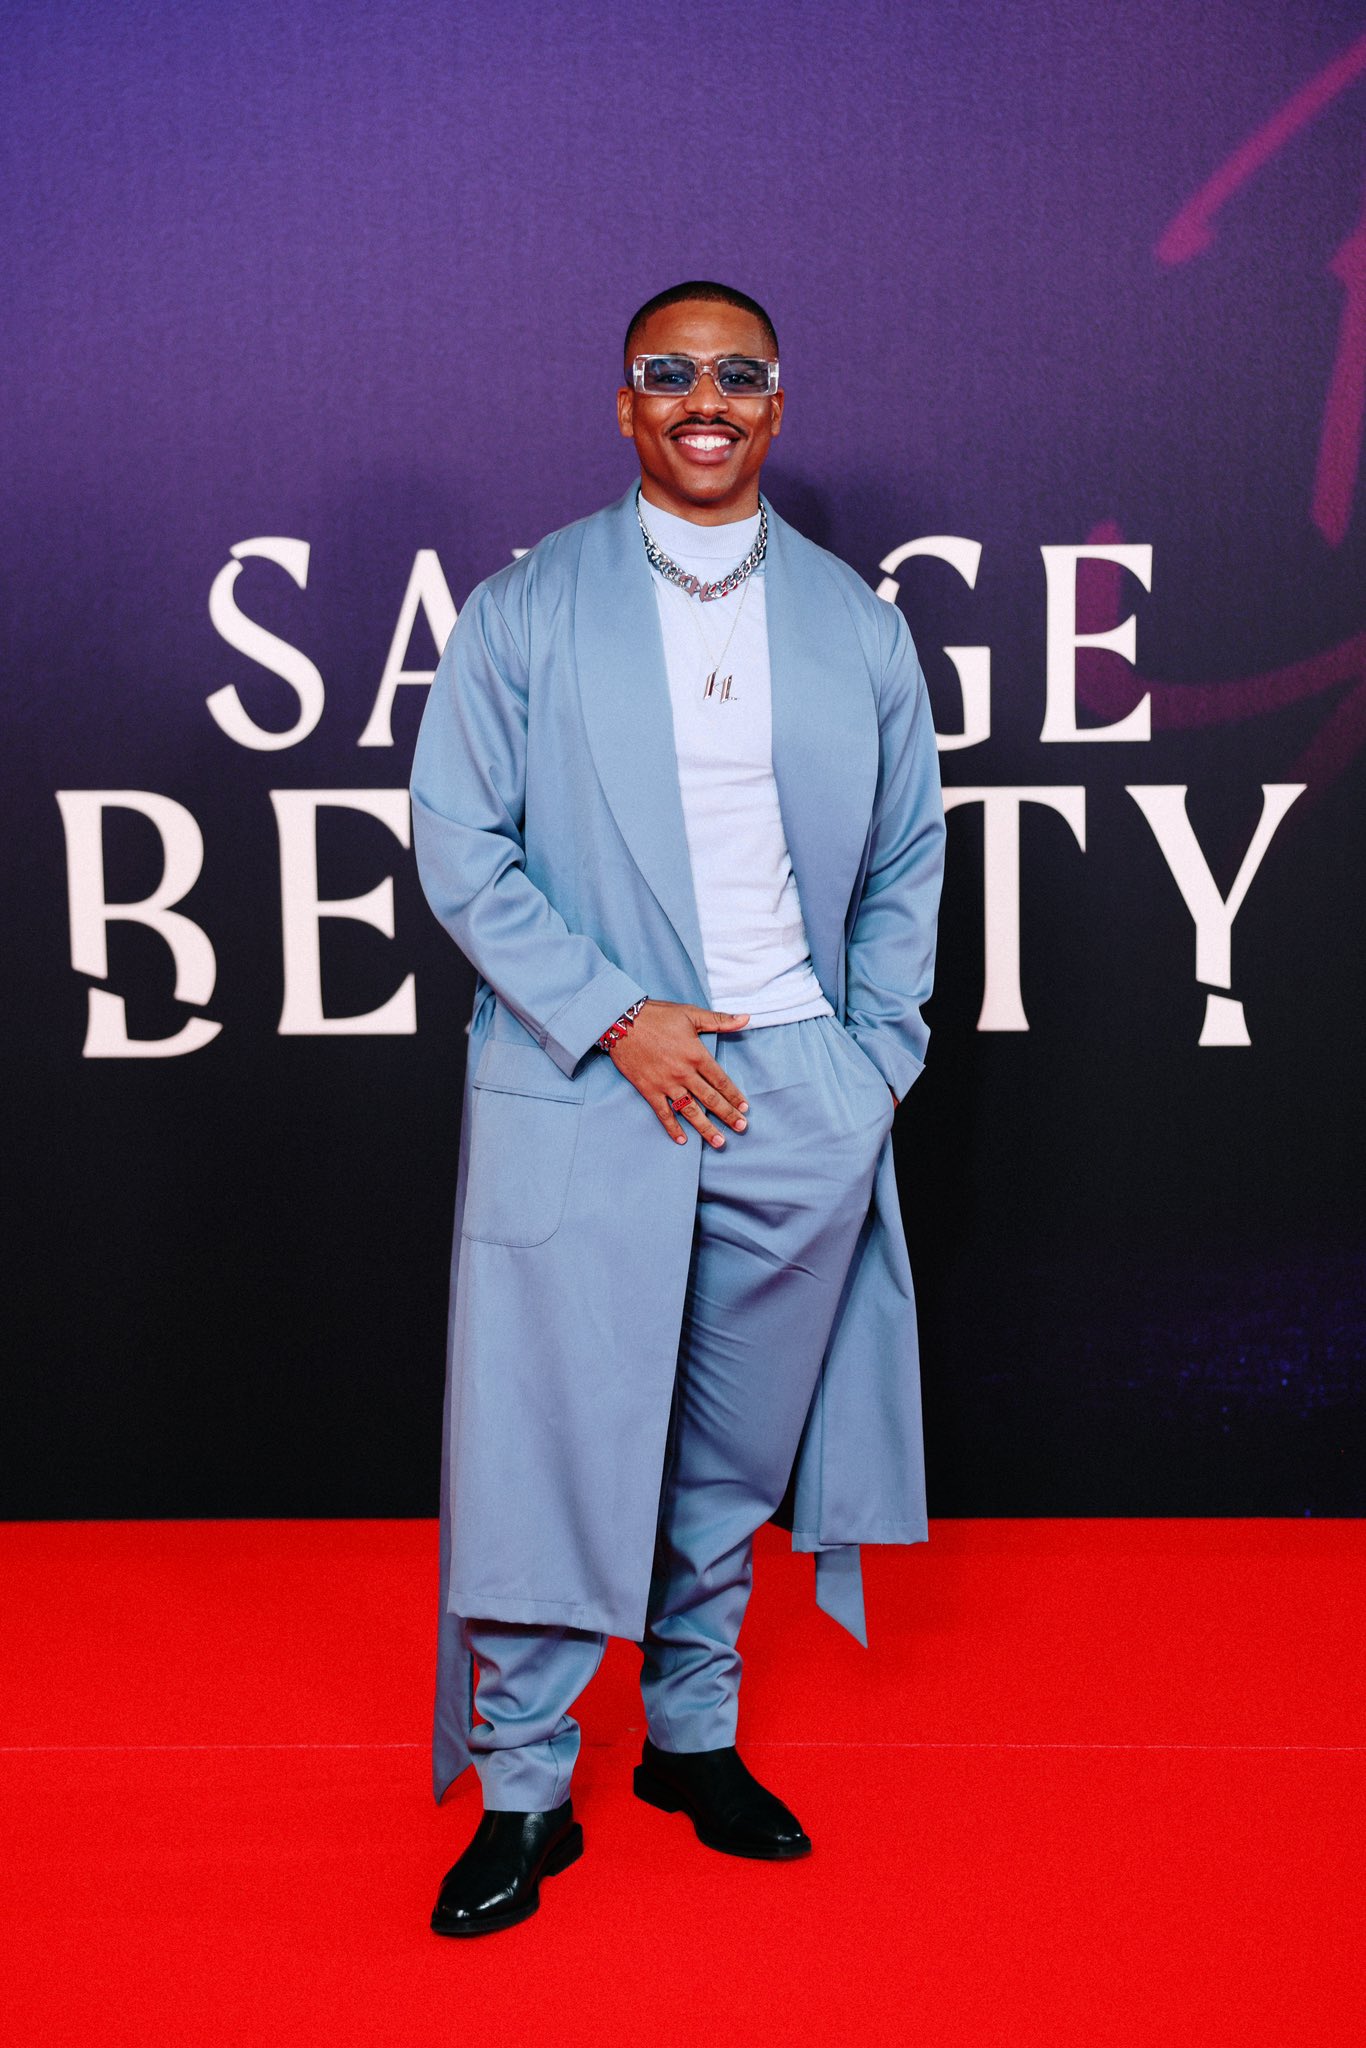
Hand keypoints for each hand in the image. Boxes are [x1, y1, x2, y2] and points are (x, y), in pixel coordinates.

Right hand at [608, 1001, 749, 1146]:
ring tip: (719, 1142)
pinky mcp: (648, 1090)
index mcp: (696, 1054)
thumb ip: (720, 1020)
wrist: (620, 1021)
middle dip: (728, 1115)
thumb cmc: (657, 1015)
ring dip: (706, 1128)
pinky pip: (663, 1113)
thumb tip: (746, 1018)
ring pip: (690, 1110)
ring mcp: (666, 1084)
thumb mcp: (691, 1014)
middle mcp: (683, 1073)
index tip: (745, 1108)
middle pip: (710, 1099)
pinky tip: (682, 1140)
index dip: (734, 1095)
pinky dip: (672, 1128)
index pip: (721, 1080)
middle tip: (742, 1127)